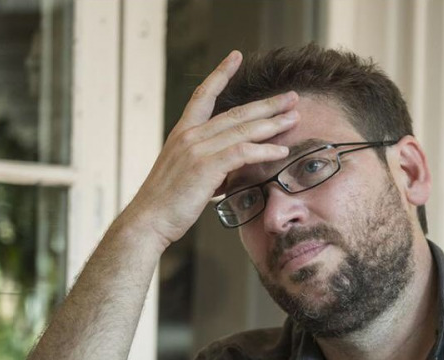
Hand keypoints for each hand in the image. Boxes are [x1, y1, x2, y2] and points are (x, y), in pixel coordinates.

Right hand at [126, 50, 298, 247]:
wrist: (148, 220)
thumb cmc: (168, 204)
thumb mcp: (188, 176)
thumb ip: (210, 166)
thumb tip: (231, 170)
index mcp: (182, 133)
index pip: (203, 95)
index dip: (221, 74)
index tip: (236, 57)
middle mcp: (189, 135)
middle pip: (236, 112)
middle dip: (267, 104)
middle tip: (292, 97)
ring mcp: (197, 149)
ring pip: (243, 129)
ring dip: (273, 124)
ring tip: (295, 118)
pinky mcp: (206, 166)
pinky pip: (242, 152)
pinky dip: (265, 150)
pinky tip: (282, 151)